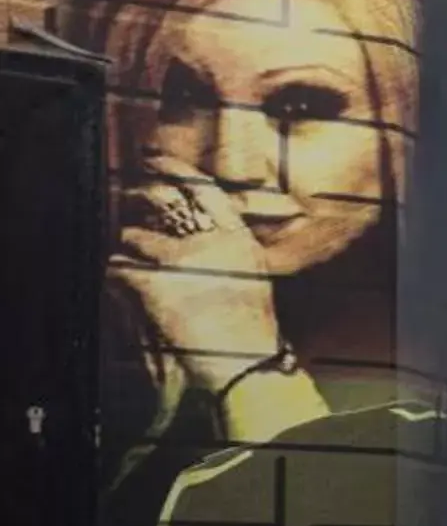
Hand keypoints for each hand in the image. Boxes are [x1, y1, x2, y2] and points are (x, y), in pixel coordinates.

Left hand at [113, 159, 286, 373]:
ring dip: (128, 252)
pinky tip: (123, 286)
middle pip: (162, 202)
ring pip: (133, 236)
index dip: (176, 169)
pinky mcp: (152, 280)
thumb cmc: (247, 331)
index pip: (205, 189)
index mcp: (239, 239)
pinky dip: (116, 276)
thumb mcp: (250, 279)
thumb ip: (223, 249)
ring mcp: (180, 259)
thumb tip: (184, 228)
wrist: (242, 366)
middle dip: (139, 200)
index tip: (154, 159)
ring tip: (133, 267)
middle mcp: (210, 241)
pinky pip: (118, 265)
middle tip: (126, 199)